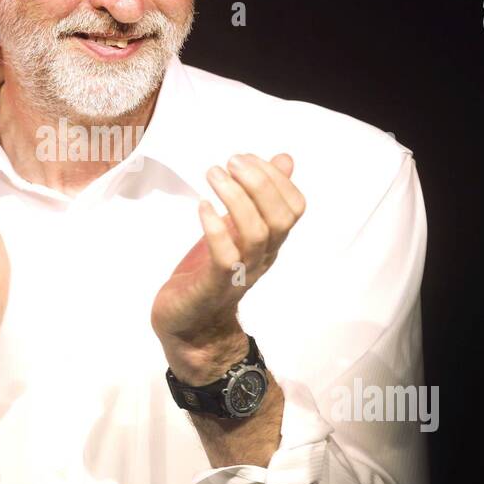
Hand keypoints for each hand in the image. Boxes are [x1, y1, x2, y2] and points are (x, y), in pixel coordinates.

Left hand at [151, 153, 304, 383]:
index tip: (246, 158)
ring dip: (236, 198)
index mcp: (271, 241)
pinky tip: (202, 207)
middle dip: (259, 183)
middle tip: (231, 161)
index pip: (294, 207)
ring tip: (213, 174)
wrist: (189, 325)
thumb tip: (284, 159)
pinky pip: (225, 257)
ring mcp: (241, 272)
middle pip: (279, 218)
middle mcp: (263, 256)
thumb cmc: (211, 271)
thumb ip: (258, 196)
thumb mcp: (236, 227)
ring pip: (256, 233)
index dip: (276, 178)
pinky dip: (214, 228)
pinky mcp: (215, 286)